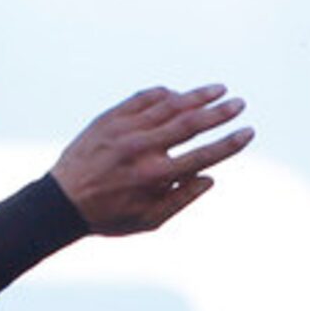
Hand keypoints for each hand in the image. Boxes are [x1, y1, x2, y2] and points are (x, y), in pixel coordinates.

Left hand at [48, 85, 253, 235]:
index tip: (248, 132)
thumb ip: (181, 199)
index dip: (229, 144)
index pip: (202, 156)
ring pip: (168, 105)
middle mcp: (141, 149)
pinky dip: (162, 95)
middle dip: (219, 113)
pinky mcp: (109, 119)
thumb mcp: (147, 220)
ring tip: (219, 89)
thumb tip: (210, 178)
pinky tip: (178, 94)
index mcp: (154, 176)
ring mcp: (124, 130)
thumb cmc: (108, 215)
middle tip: (240, 104)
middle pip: (190, 124)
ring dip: (196, 96)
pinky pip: (142, 99)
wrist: (61, 202)